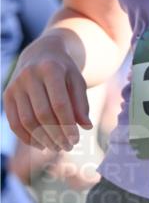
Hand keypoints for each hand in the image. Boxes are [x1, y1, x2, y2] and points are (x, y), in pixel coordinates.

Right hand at [3, 33, 91, 151]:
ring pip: (27, 120)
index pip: (59, 104)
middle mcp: (29, 75)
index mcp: (50, 69)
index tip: (76, 140)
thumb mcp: (77, 82)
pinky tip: (40, 145)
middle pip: (42, 114)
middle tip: (67, 147)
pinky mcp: (7, 95)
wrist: (41, 54)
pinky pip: (14, 122)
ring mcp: (15, 85)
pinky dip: (27, 137)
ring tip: (56, 148)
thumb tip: (86, 127)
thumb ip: (82, 103)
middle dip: (56, 135)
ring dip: (42, 139)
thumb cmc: (64, 71)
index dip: (67, 125)